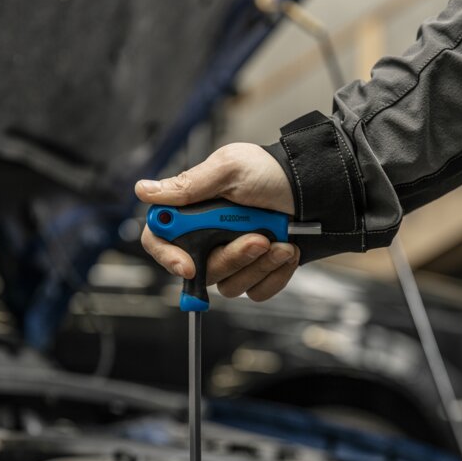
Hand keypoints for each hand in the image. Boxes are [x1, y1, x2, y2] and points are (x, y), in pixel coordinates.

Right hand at [135, 143, 298, 301]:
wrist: (317, 189)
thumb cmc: (273, 173)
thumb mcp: (230, 169)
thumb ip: (189, 185)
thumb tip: (143, 191)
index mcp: (194, 211)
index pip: (158, 240)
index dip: (166, 256)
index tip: (187, 264)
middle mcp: (208, 238)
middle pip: (198, 270)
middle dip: (232, 257)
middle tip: (258, 239)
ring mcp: (232, 257)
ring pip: (229, 285)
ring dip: (259, 265)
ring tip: (280, 241)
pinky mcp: (257, 273)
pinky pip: (256, 292)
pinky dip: (275, 274)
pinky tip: (287, 251)